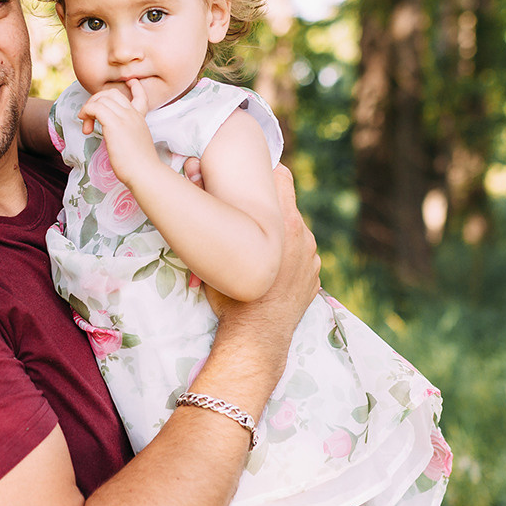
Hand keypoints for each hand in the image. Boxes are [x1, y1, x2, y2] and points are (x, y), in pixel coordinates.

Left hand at [78, 81, 158, 179]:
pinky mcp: (114, 125)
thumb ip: (128, 138)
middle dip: (96, 101)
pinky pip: (95, 107)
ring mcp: (125, 118)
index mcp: (140, 119)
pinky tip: (86, 127)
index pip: (140, 96)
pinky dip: (87, 112)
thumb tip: (117, 141)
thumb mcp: (136, 146)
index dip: (135, 87)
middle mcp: (133, 115)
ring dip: (88, 109)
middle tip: (90, 120)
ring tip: (86, 128)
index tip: (130, 82)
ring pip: (101, 98)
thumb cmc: (140, 167)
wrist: (145, 173)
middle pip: (112, 93)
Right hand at [204, 164, 316, 331]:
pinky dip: (289, 260)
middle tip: (247, 219)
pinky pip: (302, 258)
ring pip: (294, 233)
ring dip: (279, 236)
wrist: (255, 337)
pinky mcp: (315, 277)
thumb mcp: (215, 249)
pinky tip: (271, 273)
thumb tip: (190, 168)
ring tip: (258, 251)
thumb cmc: (231, 294)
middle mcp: (304, 235)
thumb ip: (209, 208)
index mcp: (284, 222)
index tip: (251, 181)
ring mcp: (313, 258)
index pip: (282, 176)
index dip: (266, 174)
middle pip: (287, 206)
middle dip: (268, 210)